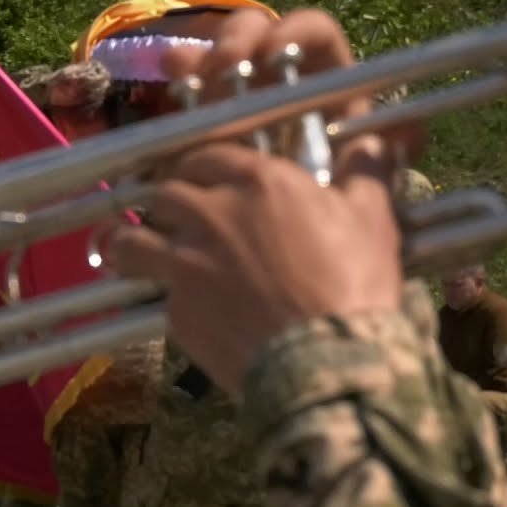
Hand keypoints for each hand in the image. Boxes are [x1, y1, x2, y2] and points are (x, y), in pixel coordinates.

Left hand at [111, 9, 412, 394]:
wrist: (327, 363)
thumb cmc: (355, 286)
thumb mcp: (373, 220)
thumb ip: (365, 175)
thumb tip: (372, 143)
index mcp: (260, 182)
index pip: (208, 155)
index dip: (201, 166)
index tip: (203, 177)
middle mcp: (213, 213)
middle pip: (166, 192)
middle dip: (168, 200)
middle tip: (176, 214)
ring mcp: (187, 262)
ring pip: (134, 238)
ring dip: (133, 240)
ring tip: (135, 248)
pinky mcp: (177, 308)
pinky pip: (154, 292)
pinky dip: (160, 294)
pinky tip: (171, 302)